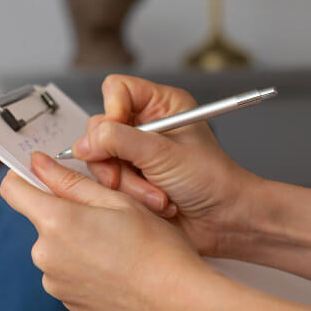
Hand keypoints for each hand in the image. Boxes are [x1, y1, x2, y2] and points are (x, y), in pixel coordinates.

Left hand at [0, 151, 213, 310]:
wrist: (178, 305)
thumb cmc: (156, 249)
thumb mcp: (117, 200)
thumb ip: (70, 180)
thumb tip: (38, 163)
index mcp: (55, 222)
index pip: (13, 190)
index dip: (24, 176)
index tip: (42, 173)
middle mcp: (45, 255)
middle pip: (41, 219)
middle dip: (65, 211)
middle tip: (108, 214)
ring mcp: (54, 282)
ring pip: (56, 246)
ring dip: (76, 240)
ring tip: (118, 245)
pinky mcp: (67, 301)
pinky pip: (67, 271)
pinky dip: (84, 265)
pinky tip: (116, 267)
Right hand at [73, 75, 262, 258]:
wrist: (225, 220)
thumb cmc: (212, 180)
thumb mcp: (164, 154)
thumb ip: (119, 141)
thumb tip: (85, 142)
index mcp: (161, 105)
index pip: (117, 89)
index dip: (112, 111)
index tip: (117, 136)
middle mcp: (145, 125)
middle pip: (101, 127)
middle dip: (116, 159)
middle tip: (129, 175)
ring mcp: (135, 153)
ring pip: (101, 159)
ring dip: (127, 183)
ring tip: (156, 196)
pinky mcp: (130, 179)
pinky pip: (108, 182)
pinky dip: (129, 196)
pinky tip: (154, 203)